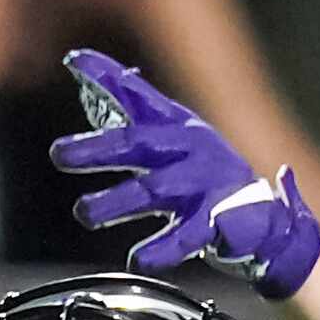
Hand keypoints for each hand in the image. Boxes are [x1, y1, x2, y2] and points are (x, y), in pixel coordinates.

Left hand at [50, 50, 319, 299]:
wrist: (260, 216)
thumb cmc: (203, 173)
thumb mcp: (170, 136)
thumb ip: (131, 107)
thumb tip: (80, 64)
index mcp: (177, 125)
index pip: (138, 96)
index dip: (107, 76)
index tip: (75, 60)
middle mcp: (188, 148)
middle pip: (137, 143)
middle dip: (96, 149)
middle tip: (59, 154)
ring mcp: (203, 183)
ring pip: (153, 190)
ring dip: (115, 202)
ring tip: (83, 212)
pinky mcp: (215, 220)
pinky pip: (185, 236)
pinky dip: (160, 249)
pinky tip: (137, 259)